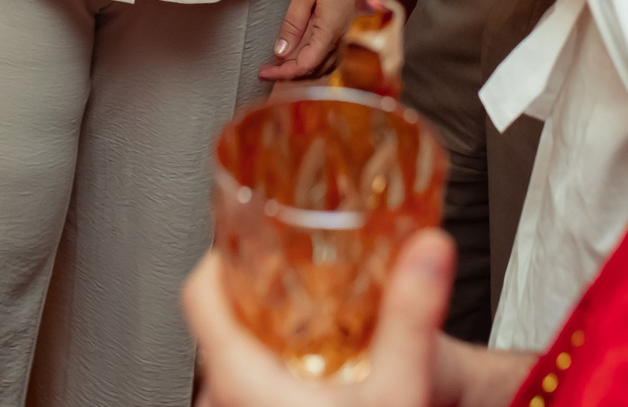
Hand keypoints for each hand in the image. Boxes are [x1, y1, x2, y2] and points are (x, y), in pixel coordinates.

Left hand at [187, 232, 517, 406]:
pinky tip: (308, 374)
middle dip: (257, 297)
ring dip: (266, 338)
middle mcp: (223, 404)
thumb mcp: (396, 388)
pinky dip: (270, 371)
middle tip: (290, 276)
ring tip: (303, 323)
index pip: (198, 293)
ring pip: (231, 361)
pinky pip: (243, 392)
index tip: (249, 238)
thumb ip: (411, 316)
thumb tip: (429, 253)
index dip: (223, 256)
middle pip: (219, 324)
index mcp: (239, 381)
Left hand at [260, 0, 377, 82]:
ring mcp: (349, 37)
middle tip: (267, 70)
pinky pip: (333, 57)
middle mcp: (343, 40)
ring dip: (304, 70)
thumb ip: (293, 25)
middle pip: (316, 71)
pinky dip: (316, 62)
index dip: (282, 73)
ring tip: (282, 65)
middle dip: (290, 75)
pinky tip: (303, 55)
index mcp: (330, 32)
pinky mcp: (350, 31)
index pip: (305, 65)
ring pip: (326, 67)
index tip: (264, 72)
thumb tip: (280, 52)